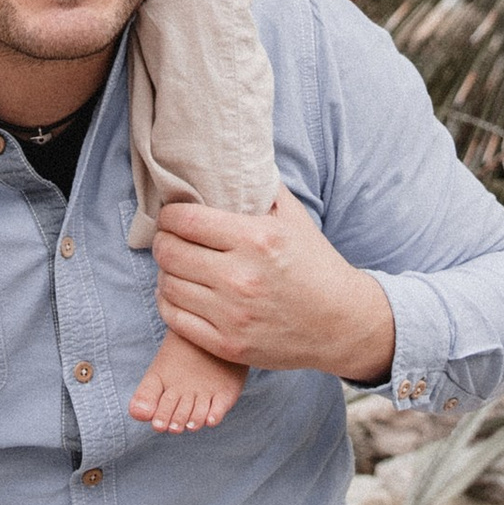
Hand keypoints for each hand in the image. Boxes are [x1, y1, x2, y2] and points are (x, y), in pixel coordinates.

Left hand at [150, 186, 396, 381]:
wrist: (341, 323)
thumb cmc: (315, 265)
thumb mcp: (294, 218)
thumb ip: (261, 188)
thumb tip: (231, 160)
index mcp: (257, 238)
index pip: (185, 220)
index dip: (169, 216)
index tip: (172, 216)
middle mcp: (242, 276)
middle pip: (169, 252)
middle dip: (163, 242)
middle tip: (168, 239)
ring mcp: (233, 314)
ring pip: (168, 285)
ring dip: (165, 272)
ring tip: (176, 266)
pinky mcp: (228, 344)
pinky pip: (174, 319)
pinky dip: (169, 302)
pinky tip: (179, 293)